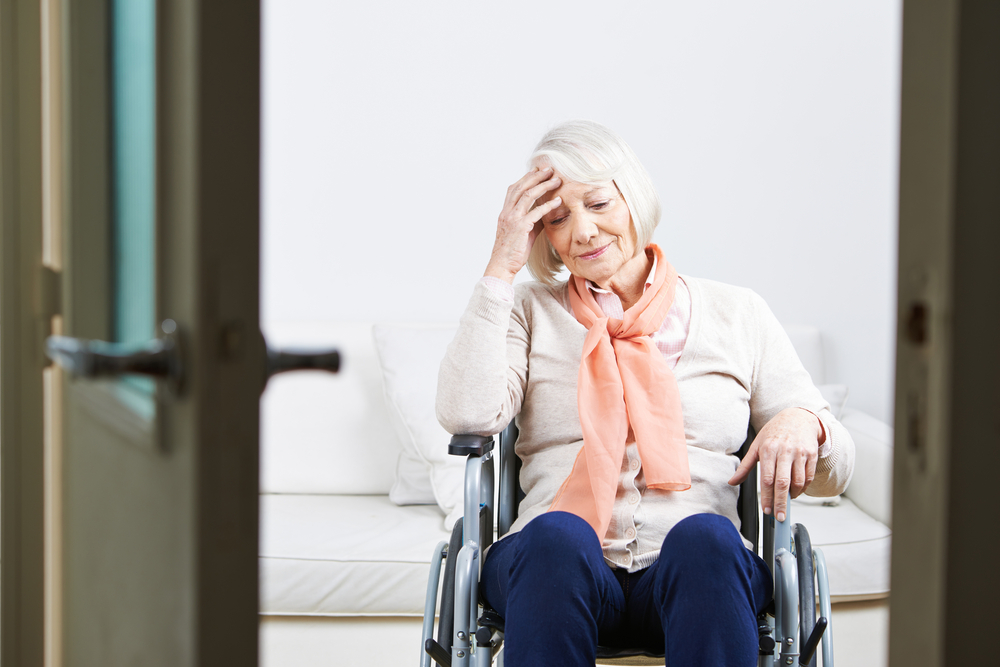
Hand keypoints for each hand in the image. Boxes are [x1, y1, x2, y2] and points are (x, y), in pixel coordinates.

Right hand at [484, 167, 562, 282]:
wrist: (502, 265)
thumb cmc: (512, 251)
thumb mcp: (522, 232)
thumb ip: (532, 220)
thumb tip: (546, 213)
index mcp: (505, 212)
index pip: (514, 188)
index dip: (526, 178)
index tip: (538, 170)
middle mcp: (507, 212)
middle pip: (521, 187)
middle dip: (536, 176)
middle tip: (549, 169)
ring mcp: (513, 219)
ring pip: (528, 195)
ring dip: (543, 186)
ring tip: (556, 180)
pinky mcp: (520, 227)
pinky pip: (536, 212)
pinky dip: (548, 205)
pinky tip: (558, 201)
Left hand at [728, 407, 823, 522]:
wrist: (798, 418)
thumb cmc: (775, 433)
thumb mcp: (756, 446)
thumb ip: (745, 466)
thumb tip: (732, 482)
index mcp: (768, 450)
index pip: (767, 479)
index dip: (767, 497)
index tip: (766, 510)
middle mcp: (785, 451)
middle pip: (783, 483)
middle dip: (780, 503)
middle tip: (779, 517)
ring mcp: (800, 453)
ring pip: (798, 481)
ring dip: (793, 496)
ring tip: (786, 502)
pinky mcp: (811, 455)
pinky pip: (809, 477)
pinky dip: (803, 488)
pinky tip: (796, 491)